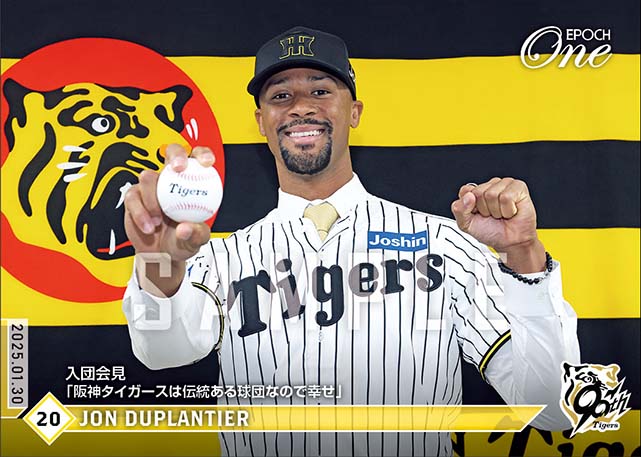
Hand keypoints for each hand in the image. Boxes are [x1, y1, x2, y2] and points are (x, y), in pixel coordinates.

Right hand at [124, 144, 215, 293]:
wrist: (160, 255)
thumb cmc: (181, 241)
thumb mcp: (195, 241)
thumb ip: (195, 234)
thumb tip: (185, 228)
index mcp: (191, 183)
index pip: (198, 159)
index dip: (202, 154)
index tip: (206, 163)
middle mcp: (171, 180)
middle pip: (171, 152)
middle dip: (176, 155)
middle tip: (177, 169)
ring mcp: (151, 186)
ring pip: (148, 177)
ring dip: (153, 199)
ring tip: (158, 220)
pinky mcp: (134, 196)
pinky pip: (133, 197)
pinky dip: (140, 213)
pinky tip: (148, 226)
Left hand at [451, 177, 545, 272]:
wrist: (510, 243)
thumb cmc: (491, 232)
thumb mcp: (466, 224)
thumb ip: (459, 209)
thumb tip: (468, 195)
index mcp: (476, 191)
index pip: (465, 191)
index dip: (470, 207)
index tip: (478, 214)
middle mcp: (490, 185)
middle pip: (478, 193)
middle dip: (484, 210)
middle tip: (492, 216)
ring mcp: (504, 184)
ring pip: (492, 194)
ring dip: (497, 211)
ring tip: (502, 214)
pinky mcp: (519, 187)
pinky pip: (506, 197)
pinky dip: (508, 210)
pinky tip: (511, 212)